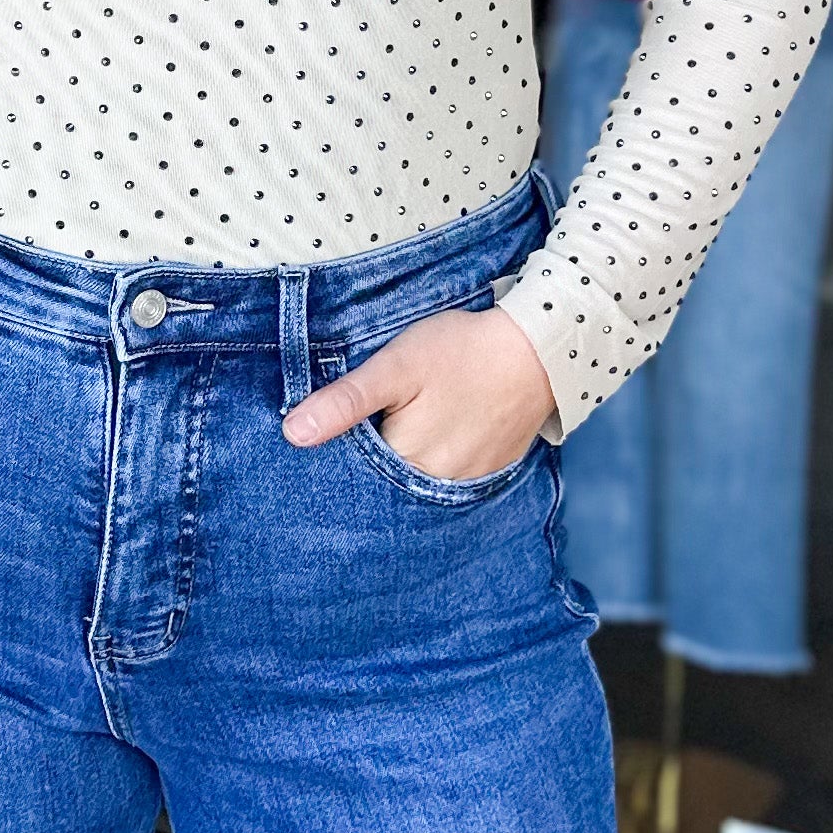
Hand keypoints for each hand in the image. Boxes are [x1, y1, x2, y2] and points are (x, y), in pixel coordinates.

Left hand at [281, 303, 557, 483]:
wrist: (538, 349)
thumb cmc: (461, 351)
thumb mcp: (395, 365)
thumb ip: (345, 401)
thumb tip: (294, 434)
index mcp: (407, 460)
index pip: (355, 475)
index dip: (340, 454)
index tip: (338, 433)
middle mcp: (438, 483)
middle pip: (387, 484)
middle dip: (372, 463)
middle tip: (378, 420)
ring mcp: (468, 481)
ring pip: (418, 483)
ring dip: (405, 465)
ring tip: (408, 425)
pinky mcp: (490, 471)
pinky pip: (451, 478)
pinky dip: (438, 462)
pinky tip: (437, 434)